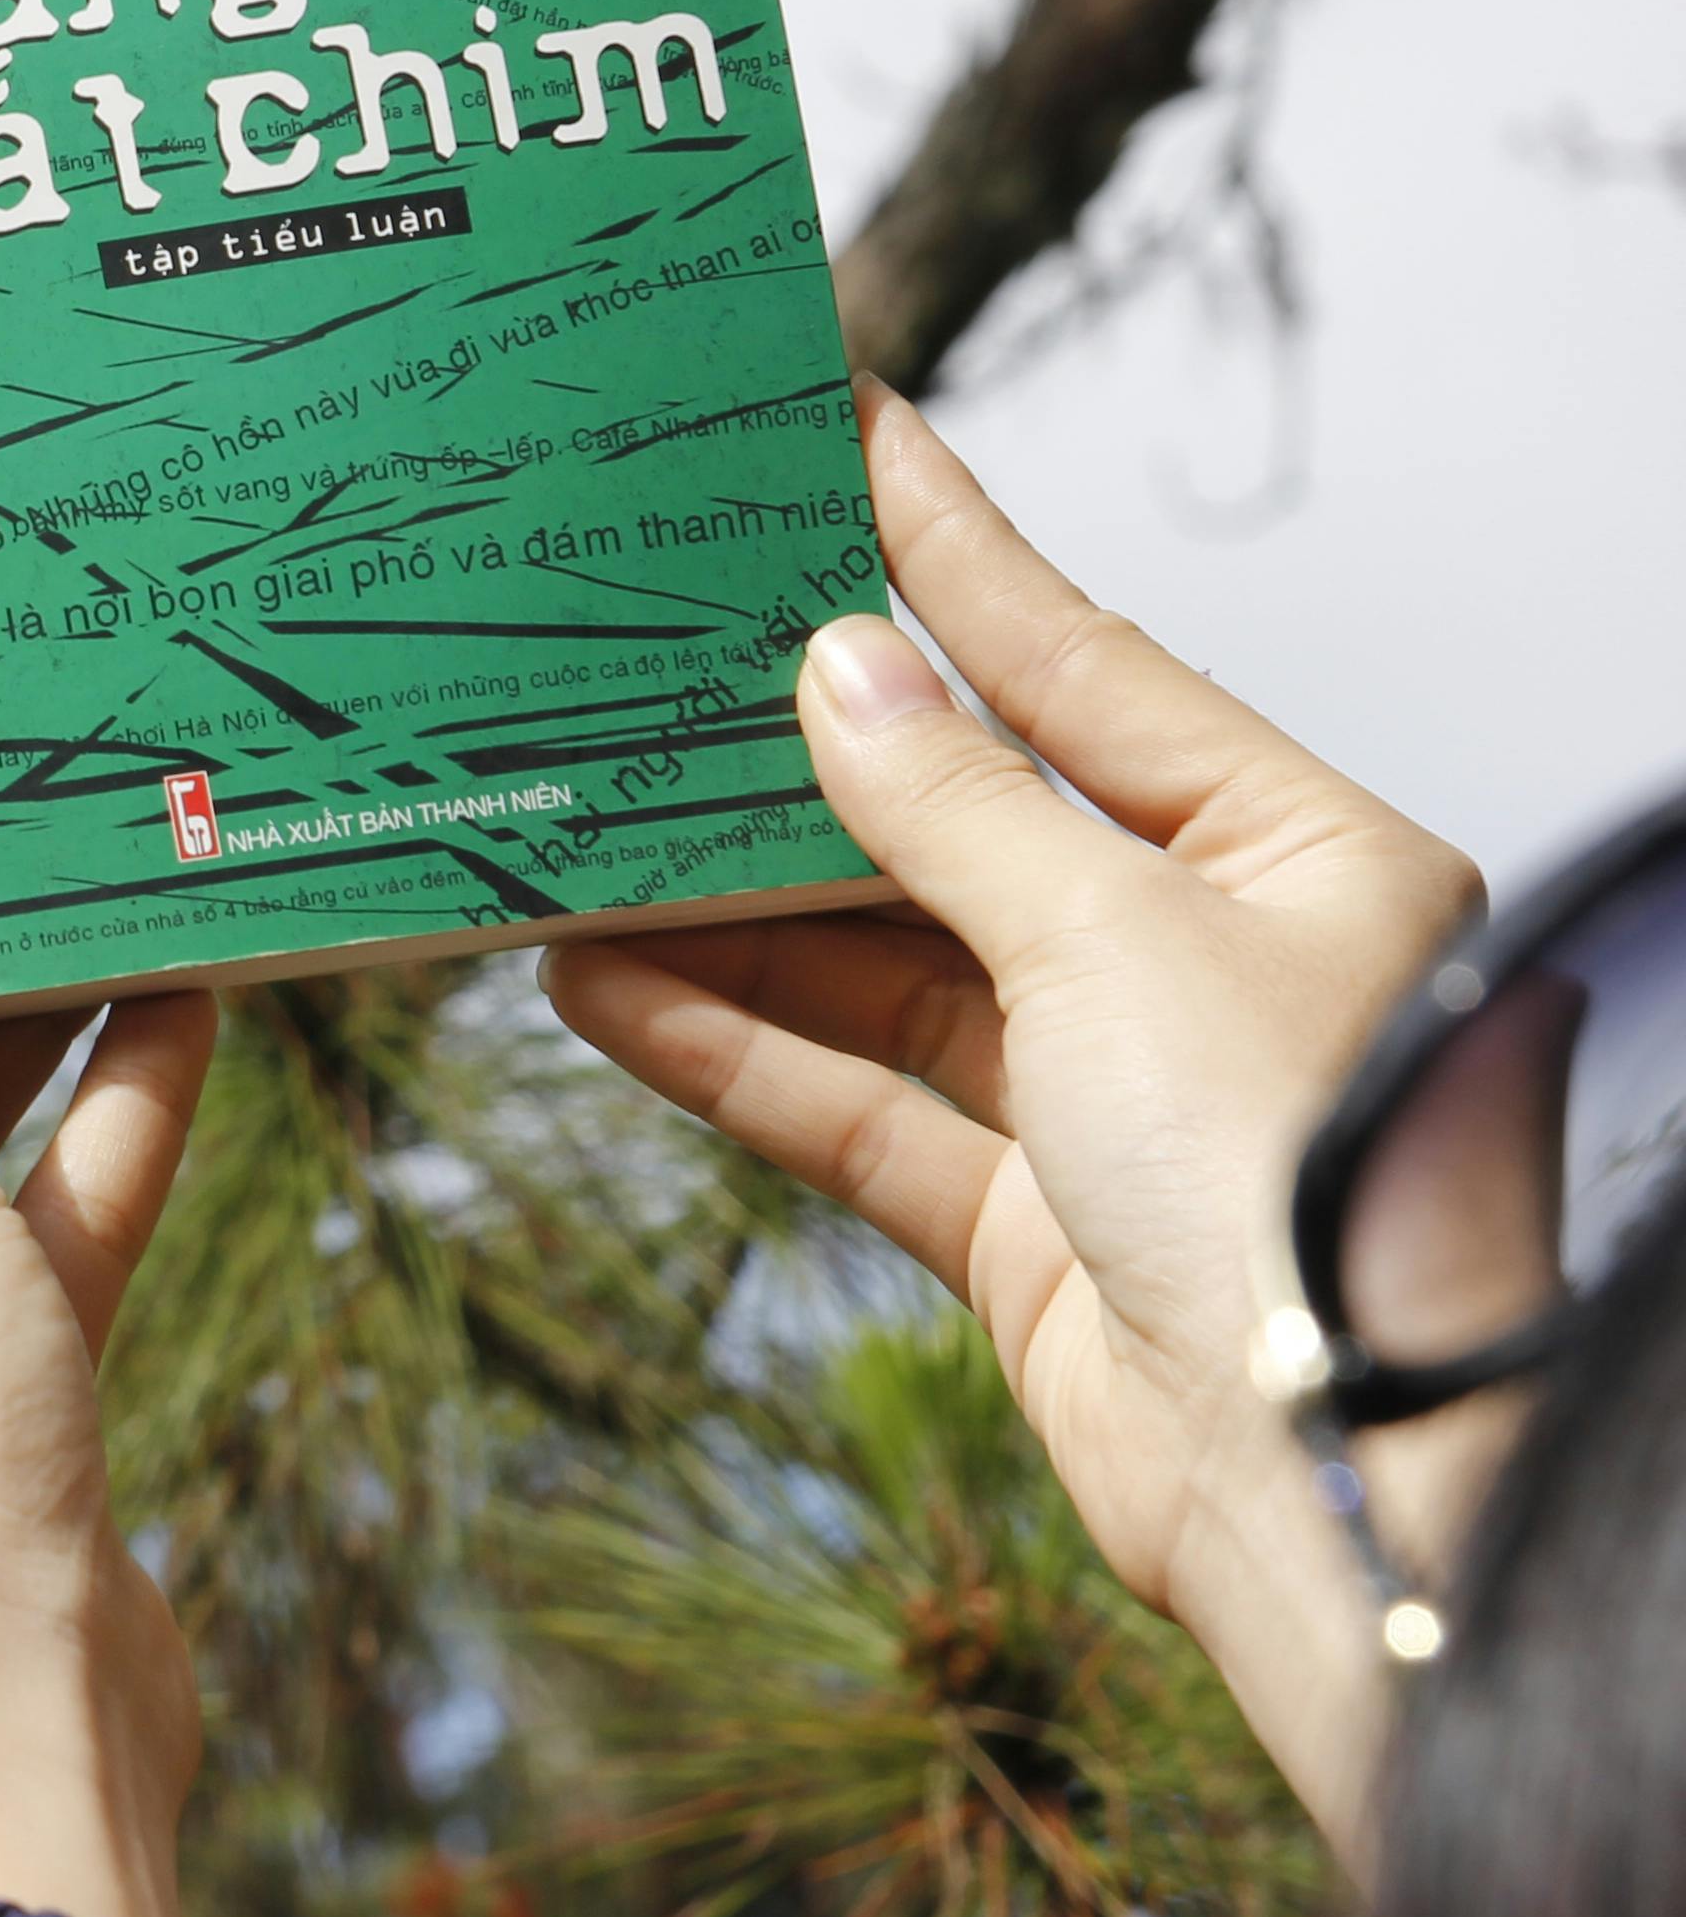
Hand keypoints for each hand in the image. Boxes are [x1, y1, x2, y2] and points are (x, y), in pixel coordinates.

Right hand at [542, 383, 1485, 1858]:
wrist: (1336, 1490)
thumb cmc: (1298, 1189)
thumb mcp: (1116, 938)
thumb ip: (953, 807)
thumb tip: (836, 674)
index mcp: (1294, 853)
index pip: (1080, 660)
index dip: (947, 548)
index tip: (839, 427)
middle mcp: (1207, 959)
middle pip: (963, 814)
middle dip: (801, 744)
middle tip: (657, 630)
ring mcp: (1110, 1095)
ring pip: (883, 962)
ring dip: (729, 909)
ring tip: (581, 823)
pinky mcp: (1028, 1223)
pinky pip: (852, 1104)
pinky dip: (729, 1047)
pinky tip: (598, 986)